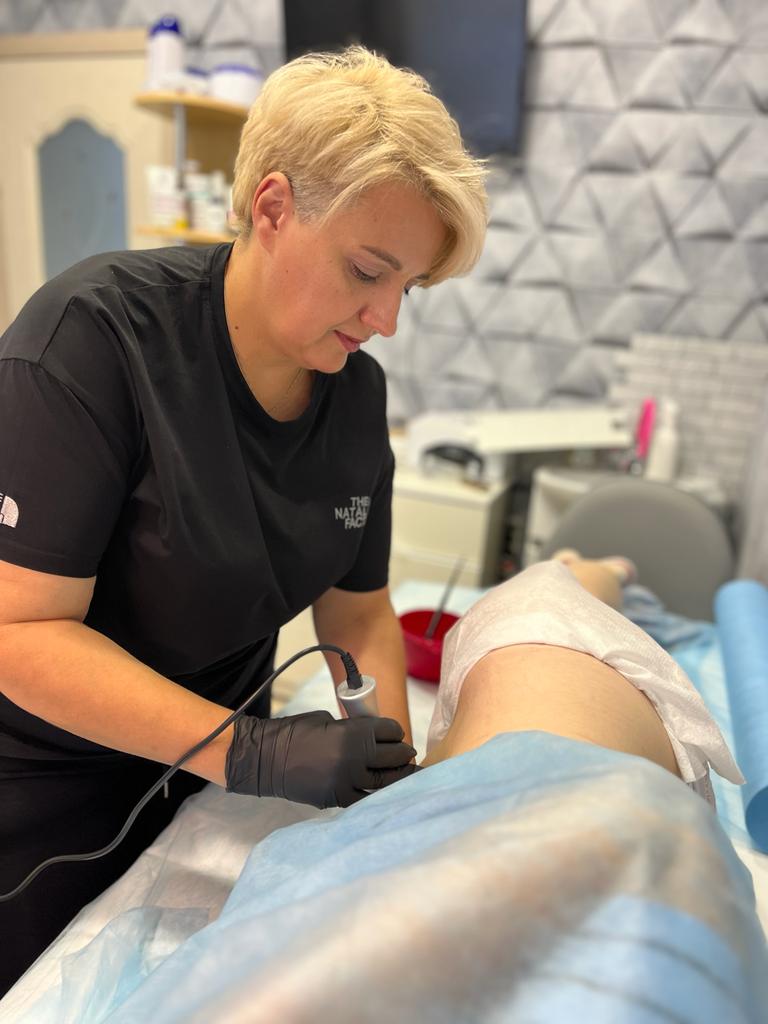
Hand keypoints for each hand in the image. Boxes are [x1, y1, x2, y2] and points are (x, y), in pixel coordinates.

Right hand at [224, 710, 418, 808]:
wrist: (267, 759)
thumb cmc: (296, 731)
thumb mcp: (329, 720)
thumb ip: (354, 729)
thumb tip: (374, 737)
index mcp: (354, 734)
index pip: (390, 731)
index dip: (395, 731)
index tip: (397, 734)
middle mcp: (356, 760)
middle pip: (394, 757)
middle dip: (403, 754)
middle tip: (406, 754)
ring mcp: (347, 783)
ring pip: (386, 782)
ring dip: (398, 776)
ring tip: (405, 773)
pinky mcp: (338, 800)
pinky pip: (367, 798)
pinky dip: (377, 793)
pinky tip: (385, 790)